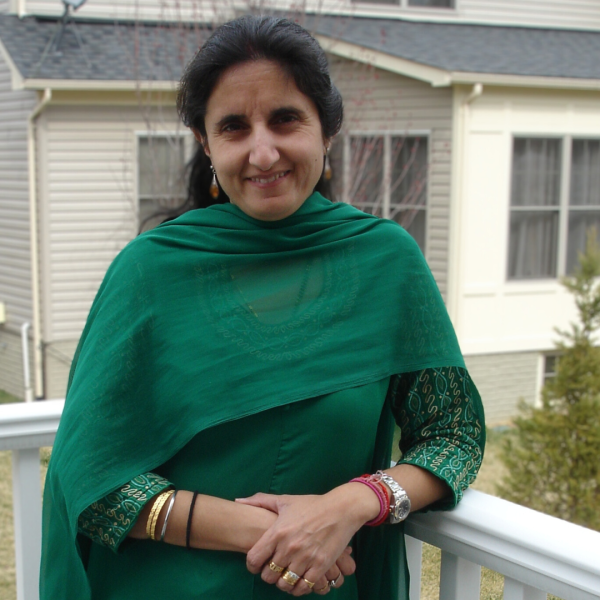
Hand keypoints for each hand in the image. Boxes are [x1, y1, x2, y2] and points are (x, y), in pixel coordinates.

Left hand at [237, 485, 378, 595]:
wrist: (340, 509)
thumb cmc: (311, 504)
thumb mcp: (285, 500)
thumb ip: (260, 501)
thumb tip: (239, 500)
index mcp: (277, 532)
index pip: (254, 559)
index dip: (252, 565)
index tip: (257, 563)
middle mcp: (288, 547)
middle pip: (268, 575)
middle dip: (268, 574)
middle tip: (273, 569)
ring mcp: (304, 559)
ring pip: (284, 584)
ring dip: (283, 583)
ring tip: (285, 576)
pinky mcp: (320, 567)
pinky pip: (303, 588)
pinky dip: (298, 588)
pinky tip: (298, 581)